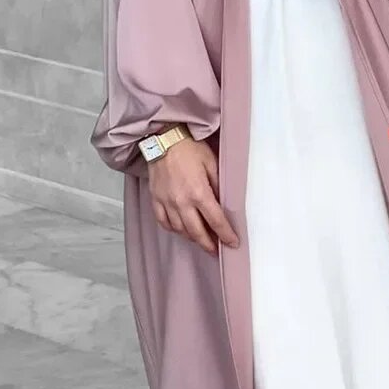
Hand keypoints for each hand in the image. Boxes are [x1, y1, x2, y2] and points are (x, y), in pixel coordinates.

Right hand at [147, 138, 238, 255]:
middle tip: (216, 250)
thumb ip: (219, 185)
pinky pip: (164, 222)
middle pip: (197, 232)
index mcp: (199, 193)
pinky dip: (174, 229)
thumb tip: (224, 203)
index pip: (216, 221)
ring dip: (192, 238)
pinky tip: (181, 230)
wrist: (164, 138)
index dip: (226, 235)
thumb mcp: (212, 163)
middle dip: (209, 244)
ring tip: (202, 241)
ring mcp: (166, 202)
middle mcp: (182, 202)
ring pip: (180, 230)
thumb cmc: (190, 148)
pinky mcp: (155, 200)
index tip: (233, 243)